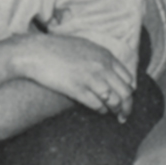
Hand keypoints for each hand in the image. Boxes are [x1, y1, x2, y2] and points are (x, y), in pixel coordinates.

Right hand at [18, 34, 134, 121]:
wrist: (36, 52)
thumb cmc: (58, 49)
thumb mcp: (85, 47)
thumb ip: (100, 58)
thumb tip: (111, 71)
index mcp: (105, 55)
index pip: (128, 77)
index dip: (129, 90)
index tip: (127, 97)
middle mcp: (102, 67)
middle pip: (125, 92)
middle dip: (127, 106)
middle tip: (125, 115)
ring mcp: (90, 78)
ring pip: (114, 101)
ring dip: (116, 111)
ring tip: (116, 117)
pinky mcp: (78, 89)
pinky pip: (97, 105)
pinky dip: (101, 110)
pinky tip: (100, 111)